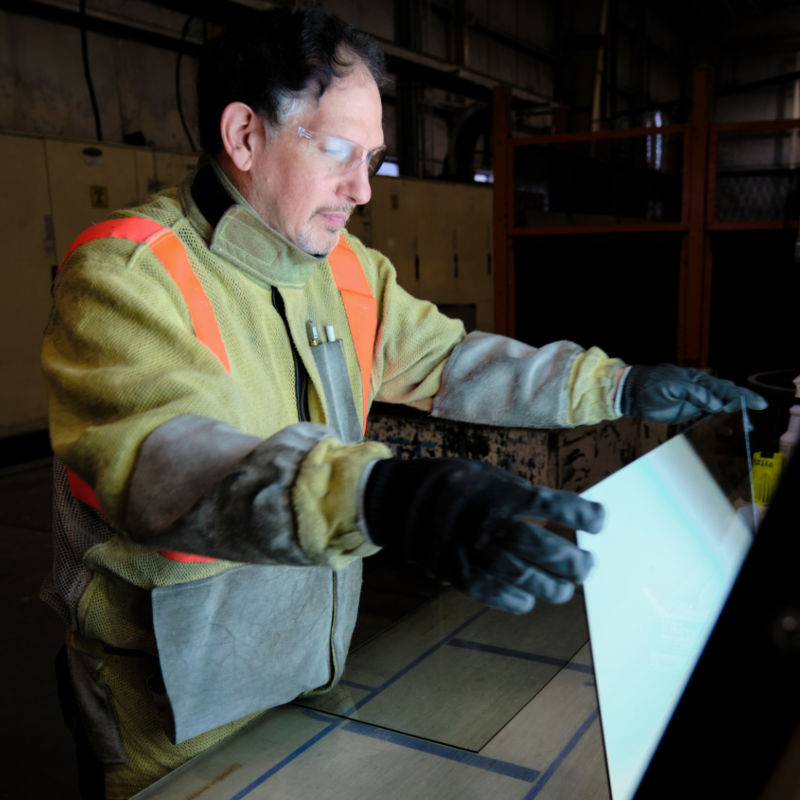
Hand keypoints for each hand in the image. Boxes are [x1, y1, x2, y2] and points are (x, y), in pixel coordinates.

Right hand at [364, 458, 603, 613]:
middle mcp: (493, 526)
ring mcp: (477, 554)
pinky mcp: (462, 576)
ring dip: (555, 588)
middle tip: (588, 565)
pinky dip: (520, 600)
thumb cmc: (452, 484)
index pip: (556, 506)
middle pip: (548, 550)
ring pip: (528, 580)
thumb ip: (520, 494)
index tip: (600, 522)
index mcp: (503, 495)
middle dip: (576, 562)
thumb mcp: (488, 475)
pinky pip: (499, 596)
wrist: (400, 503)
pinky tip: (529, 598)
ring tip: (565, 588)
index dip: (585, 516)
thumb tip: (557, 514)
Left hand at [621, 364, 767, 423]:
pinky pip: (707, 418)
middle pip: (725, 396)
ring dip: (732, 417)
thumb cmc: (650, 385)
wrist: (631, 395)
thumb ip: (694, 394)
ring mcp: (694, 401)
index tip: (756, 403)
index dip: (741, 395)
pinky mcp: (687, 412)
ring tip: (746, 427)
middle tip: (756, 413)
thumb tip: (716, 404)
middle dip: (742, 405)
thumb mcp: (671, 386)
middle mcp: (699, 390)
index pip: (723, 387)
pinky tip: (728, 432)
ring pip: (718, 408)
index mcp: (697, 380)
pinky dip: (717, 425)